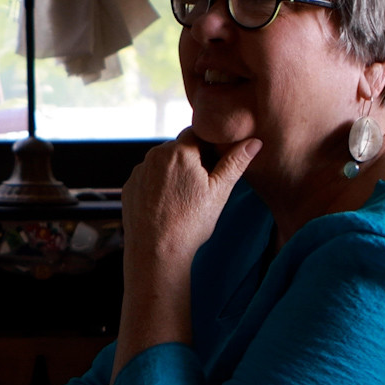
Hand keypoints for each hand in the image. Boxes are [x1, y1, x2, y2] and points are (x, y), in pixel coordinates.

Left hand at [113, 131, 260, 375]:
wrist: (156, 252)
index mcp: (178, 151)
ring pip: (163, 163)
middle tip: (204, 185)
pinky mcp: (130, 187)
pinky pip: (148, 178)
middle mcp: (154, 155)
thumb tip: (254, 141)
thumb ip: (235, 162)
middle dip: (192, 159)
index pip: (197, 133)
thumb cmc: (190, 222)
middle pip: (179, 148)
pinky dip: (158, 185)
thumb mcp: (220, 191)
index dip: (209, 145)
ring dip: (174, 172)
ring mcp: (139, 172)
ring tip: (185, 198)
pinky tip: (168, 205)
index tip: (216, 164)